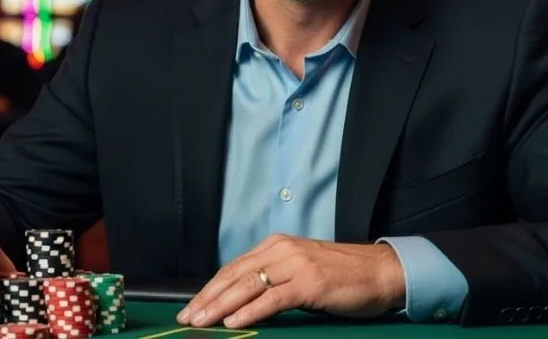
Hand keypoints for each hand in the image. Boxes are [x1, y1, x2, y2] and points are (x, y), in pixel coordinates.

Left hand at [177, 234, 404, 328]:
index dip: (209, 288)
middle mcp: (280, 250)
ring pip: (247, 285)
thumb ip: (273, 280)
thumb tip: (240, 302)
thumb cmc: (341, 275)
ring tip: (202, 321)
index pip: (232, 268)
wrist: (380, 271)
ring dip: (220, 306)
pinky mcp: (309, 282)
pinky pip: (272, 298)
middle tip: (187, 317)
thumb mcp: (300, 271)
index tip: (191, 306)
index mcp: (275, 246)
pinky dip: (250, 311)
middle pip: (234, 275)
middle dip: (207, 298)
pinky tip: (234, 322)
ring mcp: (294, 264)